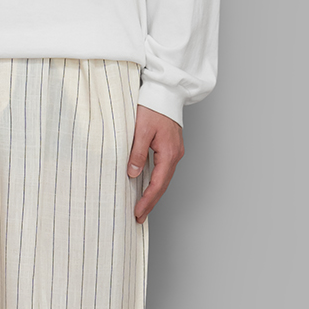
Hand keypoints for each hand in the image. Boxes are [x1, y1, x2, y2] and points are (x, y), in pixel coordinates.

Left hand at [126, 104, 183, 223]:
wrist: (165, 90)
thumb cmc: (153, 106)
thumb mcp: (141, 130)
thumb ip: (137, 153)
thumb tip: (133, 173)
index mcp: (169, 152)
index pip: (158, 184)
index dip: (147, 200)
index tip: (138, 213)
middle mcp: (175, 154)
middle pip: (163, 185)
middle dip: (151, 203)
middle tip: (139, 218)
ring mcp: (174, 151)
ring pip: (163, 179)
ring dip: (153, 194)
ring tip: (142, 208)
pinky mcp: (170, 147)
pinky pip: (163, 170)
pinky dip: (155, 182)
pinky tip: (147, 187)